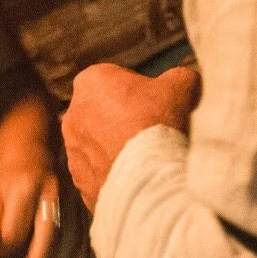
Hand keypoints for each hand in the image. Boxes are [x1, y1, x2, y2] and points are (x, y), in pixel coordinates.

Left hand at [0, 135, 87, 257]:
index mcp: (26, 184)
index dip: (7, 243)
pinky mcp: (85, 209)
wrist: (39, 150)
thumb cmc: (12, 179)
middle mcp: (54, 191)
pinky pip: (85, 241)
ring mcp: (73, 200)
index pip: (18, 219)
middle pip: (49, 231)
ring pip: (72, 238)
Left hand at [62, 64, 200, 214]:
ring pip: (97, 143)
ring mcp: (72, 150)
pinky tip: (135, 177)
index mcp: (90, 82)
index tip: (154, 103)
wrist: (148, 179)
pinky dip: (113, 173)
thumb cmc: (158, 122)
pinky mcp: (78, 180)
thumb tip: (184, 80)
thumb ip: (178, 76)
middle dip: (122, 119)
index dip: (137, 90)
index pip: (114, 78)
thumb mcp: (180, 86)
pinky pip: (98, 172)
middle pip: (102, 112)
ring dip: (115, 146)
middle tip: (150, 130)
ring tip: (144, 157)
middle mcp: (72, 114)